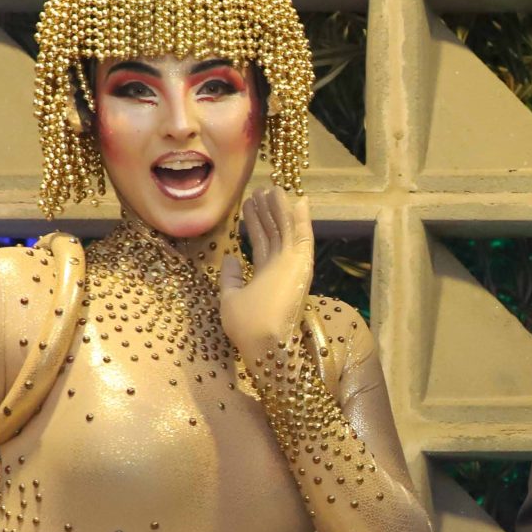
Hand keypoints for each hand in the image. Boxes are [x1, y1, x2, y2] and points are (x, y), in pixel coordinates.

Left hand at [217, 185, 314, 359]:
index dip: (255, 223)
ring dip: (281, 208)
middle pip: (274, 233)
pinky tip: (298, 199)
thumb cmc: (245, 327)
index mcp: (265, 277)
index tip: (249, 206)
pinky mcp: (301, 265)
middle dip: (267, 211)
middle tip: (260, 190)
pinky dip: (300, 217)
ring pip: (287, 230)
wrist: (263, 344)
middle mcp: (281, 269)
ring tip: (273, 187)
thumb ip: (231, 277)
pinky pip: (301, 235)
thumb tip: (230, 256)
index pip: (262, 243)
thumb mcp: (230, 298)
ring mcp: (292, 266)